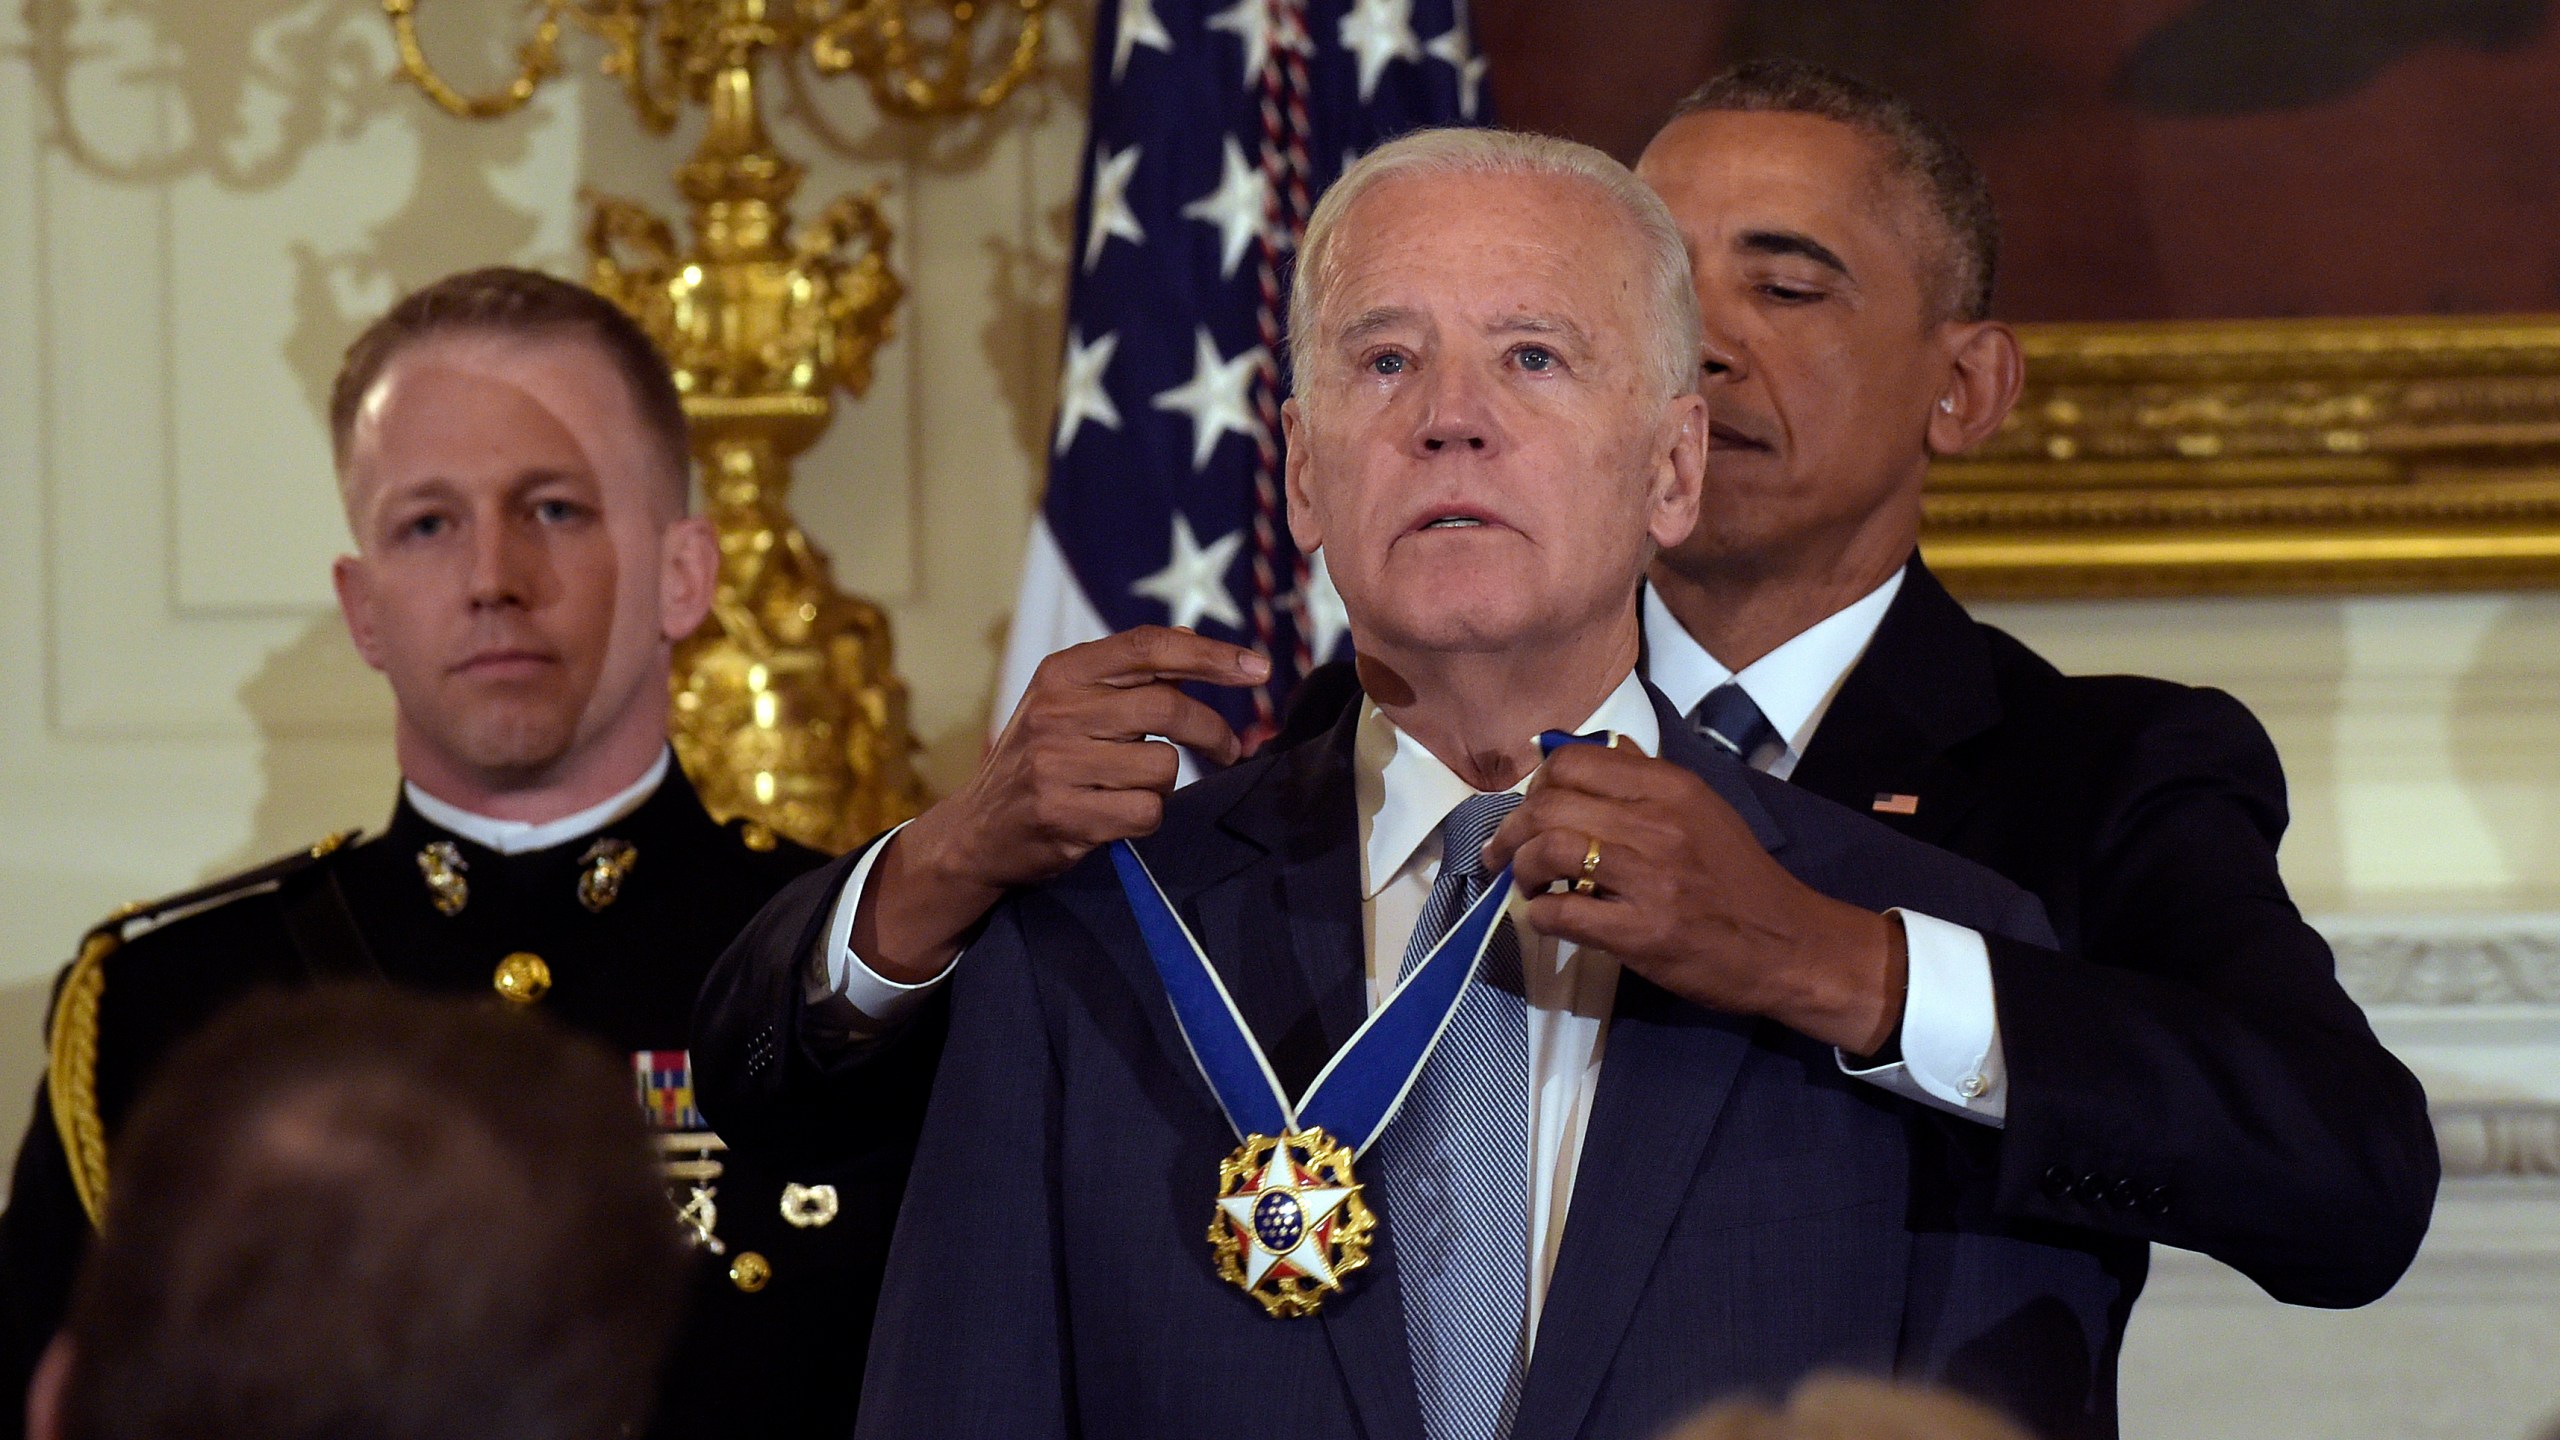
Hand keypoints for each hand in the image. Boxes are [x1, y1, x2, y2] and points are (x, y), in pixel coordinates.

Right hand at [854, 627, 1269, 980]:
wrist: (978, 829)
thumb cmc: (1039, 758)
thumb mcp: (1067, 702)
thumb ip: (1124, 674)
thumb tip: (1190, 637)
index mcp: (1062, 672)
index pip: (1149, 647)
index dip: (1210, 654)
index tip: (1258, 669)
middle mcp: (1057, 710)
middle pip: (1167, 708)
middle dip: (1212, 732)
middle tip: (1229, 749)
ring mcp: (1056, 762)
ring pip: (1162, 767)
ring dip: (1165, 784)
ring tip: (1132, 788)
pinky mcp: (1061, 812)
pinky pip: (1145, 813)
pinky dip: (1146, 818)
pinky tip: (1116, 816)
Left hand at [1480, 743, 1906, 1055]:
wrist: (1789, 944)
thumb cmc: (1737, 877)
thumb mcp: (1703, 808)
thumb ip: (1649, 778)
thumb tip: (1597, 751)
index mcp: (1670, 787)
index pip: (1572, 762)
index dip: (1536, 785)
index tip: (1531, 810)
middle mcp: (1658, 823)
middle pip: (1550, 803)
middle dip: (1513, 830)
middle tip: (1507, 854)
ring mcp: (1650, 878)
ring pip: (1549, 850)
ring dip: (1521, 869)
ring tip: (1526, 886)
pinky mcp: (1643, 932)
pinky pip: (1563, 914)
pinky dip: (1539, 916)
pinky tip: (1547, 919)